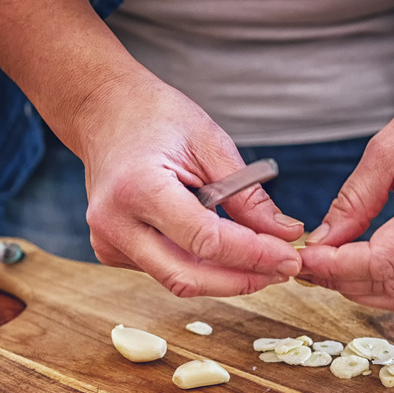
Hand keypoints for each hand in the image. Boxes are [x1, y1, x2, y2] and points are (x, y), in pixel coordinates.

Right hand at [75, 74, 303, 296]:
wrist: (104, 112)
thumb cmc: (156, 118)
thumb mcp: (211, 144)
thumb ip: (247, 195)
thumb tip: (285, 234)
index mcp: (137, 188)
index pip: (205, 241)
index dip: (253, 255)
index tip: (289, 256)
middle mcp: (115, 223)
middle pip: (188, 277)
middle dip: (242, 280)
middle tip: (283, 269)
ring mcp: (109, 241)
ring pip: (179, 279)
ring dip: (226, 277)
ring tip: (265, 261)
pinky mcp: (112, 250)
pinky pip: (167, 269)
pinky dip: (203, 266)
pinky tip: (228, 251)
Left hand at [298, 67, 393, 313]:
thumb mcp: (389, 147)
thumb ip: (354, 200)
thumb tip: (321, 242)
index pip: (383, 261)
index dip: (337, 267)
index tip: (305, 257)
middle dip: (342, 281)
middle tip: (307, 264)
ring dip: (362, 290)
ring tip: (328, 269)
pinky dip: (387, 287)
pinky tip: (359, 269)